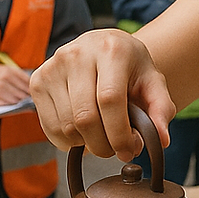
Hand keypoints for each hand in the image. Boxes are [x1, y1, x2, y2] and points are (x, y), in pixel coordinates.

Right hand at [0, 65, 29, 105]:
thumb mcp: (2, 70)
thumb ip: (16, 74)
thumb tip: (31, 83)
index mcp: (8, 70)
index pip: (28, 81)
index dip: (32, 88)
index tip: (34, 92)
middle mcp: (4, 79)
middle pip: (24, 91)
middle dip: (28, 97)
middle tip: (31, 100)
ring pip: (18, 99)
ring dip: (21, 102)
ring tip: (22, 103)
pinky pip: (8, 105)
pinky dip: (12, 106)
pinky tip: (13, 105)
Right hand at [30, 29, 174, 160]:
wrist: (103, 47)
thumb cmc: (129, 67)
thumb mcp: (153, 82)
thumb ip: (161, 109)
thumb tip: (161, 139)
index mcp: (111, 50)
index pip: (109, 99)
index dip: (120, 133)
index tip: (129, 150)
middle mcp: (77, 54)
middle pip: (85, 117)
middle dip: (104, 145)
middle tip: (117, 150)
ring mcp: (53, 66)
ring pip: (67, 126)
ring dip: (87, 144)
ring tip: (103, 137)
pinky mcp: (37, 81)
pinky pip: (50, 128)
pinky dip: (69, 141)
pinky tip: (84, 132)